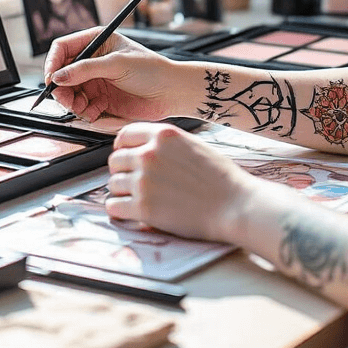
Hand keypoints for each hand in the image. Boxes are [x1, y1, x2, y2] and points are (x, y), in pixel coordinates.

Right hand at [44, 31, 188, 123]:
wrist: (172, 93)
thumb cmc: (151, 69)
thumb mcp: (116, 64)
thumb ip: (86, 69)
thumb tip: (58, 76)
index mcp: (96, 42)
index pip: (63, 48)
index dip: (53, 62)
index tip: (51, 78)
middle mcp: (93, 61)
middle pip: (62, 73)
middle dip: (62, 88)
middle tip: (66, 99)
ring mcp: (96, 81)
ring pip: (70, 93)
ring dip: (73, 103)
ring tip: (85, 108)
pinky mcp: (101, 99)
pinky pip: (82, 107)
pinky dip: (85, 112)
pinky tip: (97, 112)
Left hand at [105, 122, 252, 241]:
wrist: (235, 205)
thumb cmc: (220, 178)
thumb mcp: (193, 145)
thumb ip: (167, 144)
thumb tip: (144, 148)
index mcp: (163, 135)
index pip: (125, 135)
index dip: (122, 147)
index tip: (124, 156)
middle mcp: (149, 154)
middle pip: (115, 160)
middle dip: (122, 171)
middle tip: (132, 182)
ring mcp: (144, 181)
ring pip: (113, 183)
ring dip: (121, 192)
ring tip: (135, 198)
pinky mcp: (143, 207)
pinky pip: (114, 206)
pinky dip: (119, 210)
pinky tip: (129, 212)